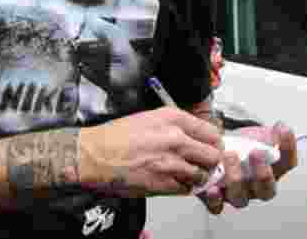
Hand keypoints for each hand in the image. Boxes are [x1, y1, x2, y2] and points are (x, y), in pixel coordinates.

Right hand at [79, 107, 222, 197]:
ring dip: (196, 177)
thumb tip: (194, 137)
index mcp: (173, 119)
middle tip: (201, 163)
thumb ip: (175, 127)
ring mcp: (171, 163)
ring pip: (202, 175)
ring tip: (183, 174)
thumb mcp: (150, 118)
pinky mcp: (162, 183)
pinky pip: (186, 189)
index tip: (210, 147)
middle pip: (213, 155)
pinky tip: (171, 181)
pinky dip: (182, 188)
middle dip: (209, 161)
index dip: (213, 143)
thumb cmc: (116, 137)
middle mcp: (176, 139)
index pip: (212, 132)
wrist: (93, 155)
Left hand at [198, 122, 297, 214]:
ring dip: (236, 178)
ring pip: (240, 199)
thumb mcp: (261, 136)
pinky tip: (213, 188)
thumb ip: (275, 134)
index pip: (286, 165)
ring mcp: (237, 195)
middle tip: (256, 152)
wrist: (223, 148)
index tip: (280, 133)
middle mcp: (256, 189)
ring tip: (230, 155)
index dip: (286, 151)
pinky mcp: (217, 197)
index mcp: (273, 173)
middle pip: (265, 191)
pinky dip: (215, 199)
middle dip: (262, 173)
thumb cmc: (245, 145)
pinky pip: (216, 206)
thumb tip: (282, 128)